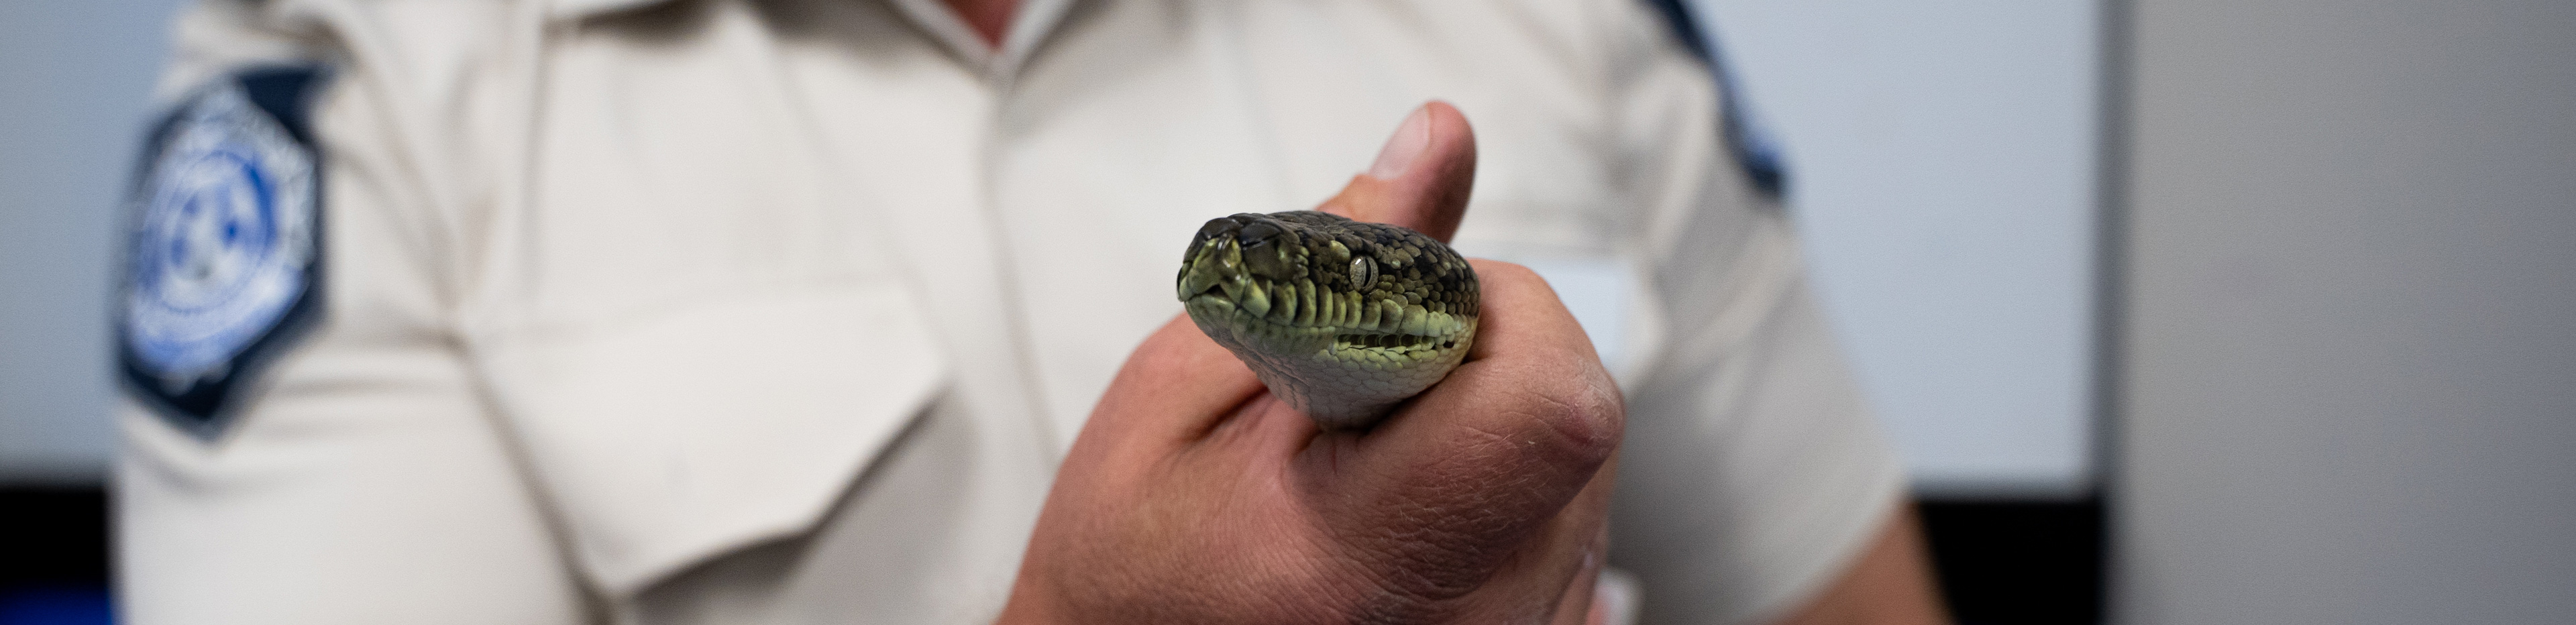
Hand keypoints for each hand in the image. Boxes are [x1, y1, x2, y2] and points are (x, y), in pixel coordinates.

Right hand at [998, 102, 1624, 623]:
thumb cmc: (1131, 560)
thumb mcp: (1180, 388)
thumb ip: (1327, 264)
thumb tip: (1434, 149)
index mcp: (1368, 552)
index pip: (1551, 404)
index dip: (1502, 316)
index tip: (1408, 320)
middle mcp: (1469, 622)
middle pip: (1581, 417)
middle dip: (1489, 359)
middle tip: (1362, 400)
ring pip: (1589, 471)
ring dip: (1497, 430)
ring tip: (1375, 471)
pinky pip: (1573, 533)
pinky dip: (1504, 497)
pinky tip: (1410, 518)